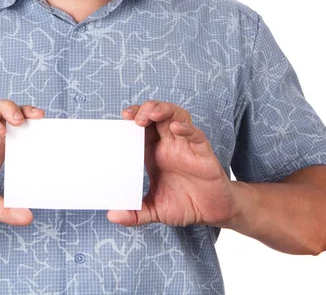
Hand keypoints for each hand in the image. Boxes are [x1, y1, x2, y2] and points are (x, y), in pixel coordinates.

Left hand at [107, 100, 237, 227]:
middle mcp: (170, 144)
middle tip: (134, 117)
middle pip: (157, 114)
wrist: (213, 214)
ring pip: (176, 116)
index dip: (133, 116)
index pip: (142, 126)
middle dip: (145, 109)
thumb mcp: (155, 210)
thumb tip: (112, 216)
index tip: (122, 117)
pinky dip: (186, 128)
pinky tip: (176, 128)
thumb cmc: (184, 204)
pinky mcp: (204, 154)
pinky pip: (196, 135)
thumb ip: (135, 213)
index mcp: (155, 151)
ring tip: (151, 115)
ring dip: (163, 110)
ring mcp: (187, 146)